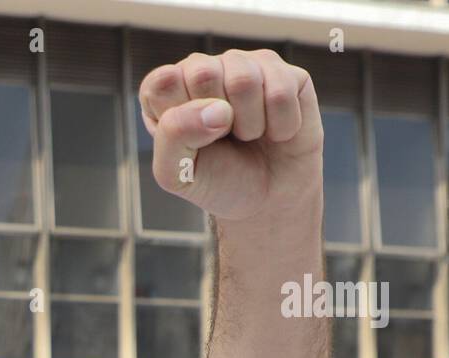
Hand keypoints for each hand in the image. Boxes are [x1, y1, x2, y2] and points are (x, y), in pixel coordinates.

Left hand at [138, 49, 322, 223]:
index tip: (190, 142)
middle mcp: (204, 68)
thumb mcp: (176, 173)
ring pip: (245, 80)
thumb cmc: (216, 181)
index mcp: (166, 89)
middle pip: (203, 73)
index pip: (162, 82)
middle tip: (222, 137)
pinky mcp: (287, 73)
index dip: (179, 120)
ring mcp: (246, 65)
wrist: (266, 201)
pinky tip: (276, 132)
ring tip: (249, 135)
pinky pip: (282, 93)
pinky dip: (280, 126)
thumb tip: (217, 108)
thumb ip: (173, 136)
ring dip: (250, 125)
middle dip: (215, 121)